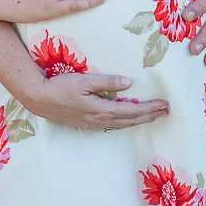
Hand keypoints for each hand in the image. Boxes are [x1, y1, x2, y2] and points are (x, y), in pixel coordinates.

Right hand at [26, 71, 168, 130]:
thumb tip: (128, 84)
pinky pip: (113, 125)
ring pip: (122, 124)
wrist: (39, 99)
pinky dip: (126, 121)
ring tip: (153, 116)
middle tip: (166, 112)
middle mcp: (100, 121)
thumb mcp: (84, 81)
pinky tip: (129, 119)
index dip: (149, 108)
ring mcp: (93, 124)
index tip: (164, 105)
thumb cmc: (60, 87)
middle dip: (150, 116)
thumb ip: (107, 82)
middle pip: (131, 120)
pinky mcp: (87, 124)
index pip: (132, 110)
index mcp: (101, 110)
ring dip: (139, 120)